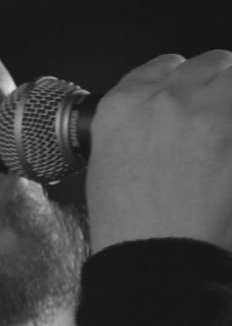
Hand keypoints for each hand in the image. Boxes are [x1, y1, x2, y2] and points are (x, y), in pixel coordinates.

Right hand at [86, 50, 231, 252]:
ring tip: (230, 136)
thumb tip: (162, 127)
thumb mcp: (107, 167)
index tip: (192, 99)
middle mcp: (165, 99)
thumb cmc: (129, 227)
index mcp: (122, 107)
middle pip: (210, 64)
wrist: (157, 261)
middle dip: (218, 86)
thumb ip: (135, 131)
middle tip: (221, 120)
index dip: (183, 84)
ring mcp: (211, 111)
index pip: (162, 67)